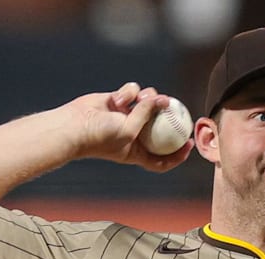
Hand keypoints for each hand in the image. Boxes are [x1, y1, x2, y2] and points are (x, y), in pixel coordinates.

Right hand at [68, 82, 193, 171]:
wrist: (74, 126)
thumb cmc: (100, 136)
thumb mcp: (129, 130)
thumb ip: (147, 114)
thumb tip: (164, 99)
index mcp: (137, 152)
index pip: (162, 159)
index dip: (178, 154)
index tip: (190, 143)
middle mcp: (134, 134)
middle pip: (159, 126)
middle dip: (168, 116)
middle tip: (177, 107)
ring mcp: (126, 116)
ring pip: (148, 103)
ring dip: (148, 98)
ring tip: (144, 97)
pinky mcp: (118, 101)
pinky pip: (132, 92)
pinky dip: (128, 93)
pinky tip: (119, 98)